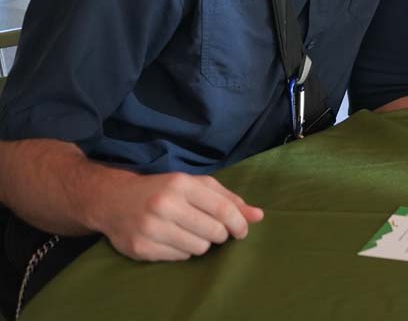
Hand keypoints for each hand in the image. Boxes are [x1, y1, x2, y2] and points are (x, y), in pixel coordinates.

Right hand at [94, 171, 263, 260]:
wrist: (114, 200)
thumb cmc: (163, 190)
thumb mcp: (196, 186)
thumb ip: (228, 199)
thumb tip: (259, 216)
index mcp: (181, 184)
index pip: (223, 210)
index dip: (239, 223)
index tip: (242, 231)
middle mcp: (165, 205)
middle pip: (213, 231)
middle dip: (221, 234)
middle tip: (214, 231)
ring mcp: (150, 228)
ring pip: (198, 248)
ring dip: (202, 243)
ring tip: (191, 232)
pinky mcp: (141, 248)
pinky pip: (180, 257)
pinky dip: (184, 251)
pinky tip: (174, 239)